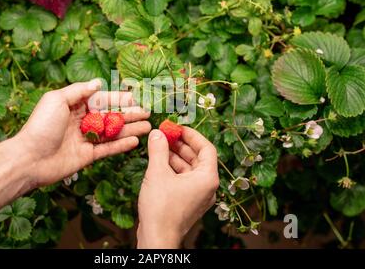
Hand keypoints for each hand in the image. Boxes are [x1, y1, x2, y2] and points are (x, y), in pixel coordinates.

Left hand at [14, 79, 150, 187]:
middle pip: (110, 116)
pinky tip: (135, 141)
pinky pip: (107, 149)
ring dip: (130, 129)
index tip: (136, 97)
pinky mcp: (87, 155)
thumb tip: (98, 82)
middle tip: (147, 112)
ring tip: (147, 126)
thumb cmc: (41, 126)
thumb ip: (79, 90)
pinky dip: (121, 145)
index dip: (119, 98)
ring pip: (112, 132)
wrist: (29, 158)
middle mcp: (81, 121)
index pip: (102, 99)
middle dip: (129, 114)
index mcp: (74, 106)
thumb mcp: (57, 100)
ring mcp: (85, 139)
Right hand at [137, 127, 218, 248]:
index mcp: (207, 178)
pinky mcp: (188, 201)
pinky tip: (159, 161)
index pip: (207, 148)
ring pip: (189, 168)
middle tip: (166, 133)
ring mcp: (198, 195)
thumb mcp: (158, 172)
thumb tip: (157, 133)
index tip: (177, 127)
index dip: (192, 135)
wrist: (157, 238)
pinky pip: (184, 179)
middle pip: (198, 157)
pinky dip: (173, 169)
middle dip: (181, 144)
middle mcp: (207, 186)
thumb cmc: (161, 208)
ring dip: (175, 155)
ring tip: (159, 145)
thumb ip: (158, 149)